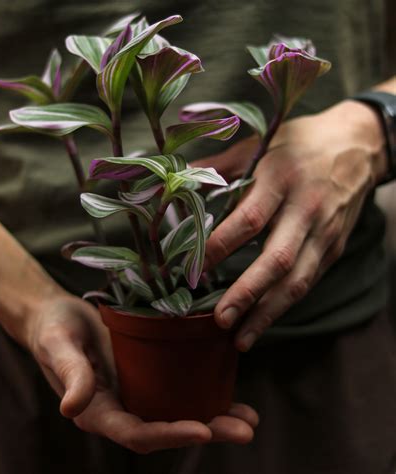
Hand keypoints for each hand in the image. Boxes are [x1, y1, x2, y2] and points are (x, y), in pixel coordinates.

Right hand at [28, 293, 258, 452]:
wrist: (55, 315)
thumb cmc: (53, 329)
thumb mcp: (58, 346)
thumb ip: (70, 374)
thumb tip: (71, 409)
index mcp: (98, 411)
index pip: (137, 433)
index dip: (170, 435)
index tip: (203, 429)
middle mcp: (121, 407)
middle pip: (166, 429)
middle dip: (206, 431)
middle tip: (245, 429)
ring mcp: (135, 391)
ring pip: (177, 411)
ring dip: (213, 417)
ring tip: (249, 417)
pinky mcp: (145, 372)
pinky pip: (176, 386)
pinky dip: (203, 390)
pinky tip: (229, 387)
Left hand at [193, 100, 386, 350]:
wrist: (358, 144)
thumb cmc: (301, 143)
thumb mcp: (260, 144)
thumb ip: (219, 166)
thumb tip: (179, 182)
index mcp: (281, 178)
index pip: (249, 219)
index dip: (221, 246)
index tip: (194, 268)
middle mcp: (306, 209)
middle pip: (277, 259)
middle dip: (248, 293)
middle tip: (221, 319)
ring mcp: (324, 232)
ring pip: (297, 280)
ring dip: (268, 313)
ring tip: (242, 338)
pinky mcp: (333, 247)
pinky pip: (309, 281)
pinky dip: (285, 304)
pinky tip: (264, 320)